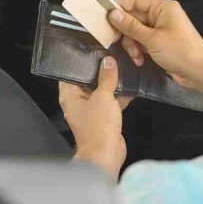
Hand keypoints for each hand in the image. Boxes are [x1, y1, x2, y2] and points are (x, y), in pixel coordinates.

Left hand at [59, 57, 130, 180]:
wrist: (106, 155)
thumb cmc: (98, 125)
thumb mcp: (103, 97)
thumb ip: (107, 78)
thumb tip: (108, 61)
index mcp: (70, 95)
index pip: (70, 72)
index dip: (79, 60)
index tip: (90, 48)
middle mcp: (78, 101)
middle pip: (88, 80)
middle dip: (100, 70)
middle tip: (110, 53)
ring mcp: (91, 110)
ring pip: (101, 91)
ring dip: (112, 82)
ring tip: (123, 65)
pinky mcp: (104, 118)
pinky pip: (111, 102)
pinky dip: (120, 95)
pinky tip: (132, 84)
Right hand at [107, 0, 202, 89]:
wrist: (200, 72)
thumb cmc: (180, 51)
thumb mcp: (152, 39)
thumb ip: (131, 26)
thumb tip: (113, 14)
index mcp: (162, 7)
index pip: (135, 0)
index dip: (119, 7)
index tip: (105, 17)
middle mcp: (161, 16)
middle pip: (133, 17)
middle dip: (126, 32)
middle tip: (115, 40)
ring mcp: (160, 30)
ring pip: (135, 32)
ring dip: (132, 44)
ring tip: (135, 56)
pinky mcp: (159, 42)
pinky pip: (142, 42)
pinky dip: (138, 50)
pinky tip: (140, 60)